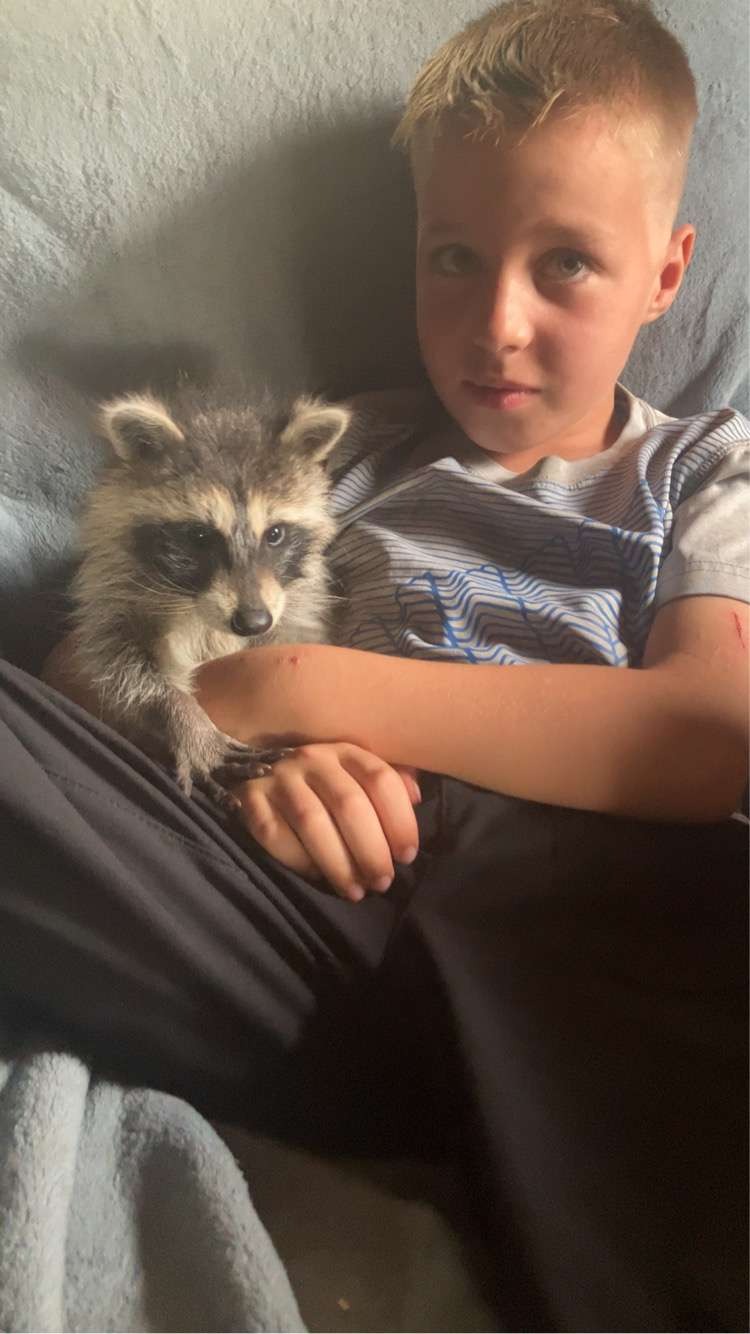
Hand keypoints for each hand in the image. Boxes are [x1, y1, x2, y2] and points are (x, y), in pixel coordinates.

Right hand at [233, 742, 420, 901]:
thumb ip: (391, 782)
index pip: (380, 780)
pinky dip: (298, 860)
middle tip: (382, 881)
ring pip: (313, 822)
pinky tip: (317, 877)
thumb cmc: (324, 780)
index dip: (399, 820)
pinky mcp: (249, 797)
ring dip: (338, 863)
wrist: (256, 766)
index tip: (407, 855)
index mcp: (346, 751)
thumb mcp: (358, 773)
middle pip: (349, 804)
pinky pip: (273, 833)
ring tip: (356, 891)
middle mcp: (313, 758)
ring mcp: (279, 777)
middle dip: (371, 850)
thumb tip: (417, 797)